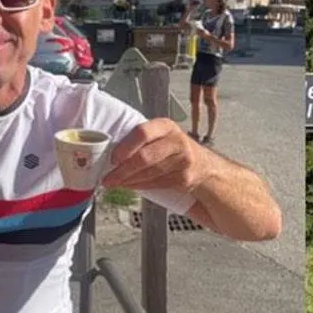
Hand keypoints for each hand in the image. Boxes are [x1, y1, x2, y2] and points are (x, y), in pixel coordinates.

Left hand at [102, 118, 216, 190]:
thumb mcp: (161, 135)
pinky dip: (140, 186)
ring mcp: (183, 160)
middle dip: (123, 170)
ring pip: (149, 173)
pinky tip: (131, 185)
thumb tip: (110, 152)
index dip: (125, 147)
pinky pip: (156, 183)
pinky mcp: (184, 178)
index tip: (112, 159)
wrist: (203, 165)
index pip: (142, 133)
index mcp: (166, 126)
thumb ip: (141, 139)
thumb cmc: (174, 149)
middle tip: (109, 178)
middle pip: (145, 157)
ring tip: (115, 182)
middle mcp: (177, 141)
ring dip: (128, 180)